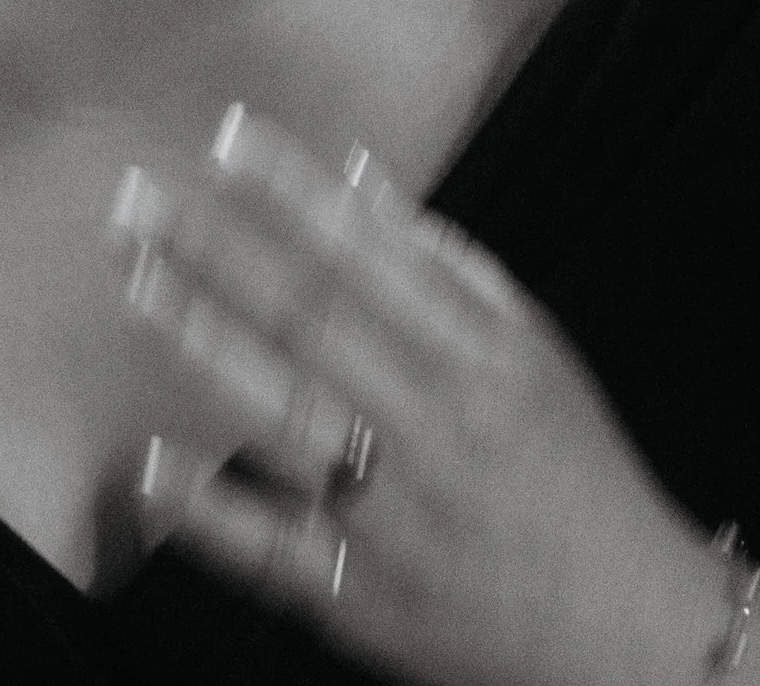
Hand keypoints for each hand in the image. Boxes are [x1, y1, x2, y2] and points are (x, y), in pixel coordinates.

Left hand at [110, 105, 717, 685]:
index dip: (295, 191)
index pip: (370, 253)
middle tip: (137, 197)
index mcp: (483, 356)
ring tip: (135, 284)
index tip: (226, 137)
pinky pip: (274, 549)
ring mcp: (396, 510)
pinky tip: (150, 467)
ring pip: (287, 416)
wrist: (624, 623)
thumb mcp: (533, 351)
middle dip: (220, 250)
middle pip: (313, 319)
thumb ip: (449, 265)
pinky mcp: (363, 595)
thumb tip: (361, 180)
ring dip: (205, 345)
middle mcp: (438, 421)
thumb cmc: (573, 470)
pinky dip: (213, 511)